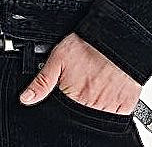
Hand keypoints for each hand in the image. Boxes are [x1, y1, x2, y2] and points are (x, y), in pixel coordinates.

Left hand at [19, 33, 140, 113]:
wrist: (116, 36)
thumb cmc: (88, 44)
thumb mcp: (58, 57)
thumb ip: (42, 81)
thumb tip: (26, 99)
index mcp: (72, 96)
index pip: (64, 109)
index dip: (65, 96)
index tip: (70, 86)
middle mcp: (90, 105)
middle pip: (80, 112)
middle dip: (80, 99)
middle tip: (85, 79)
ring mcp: (109, 107)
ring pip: (98, 115)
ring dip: (96, 102)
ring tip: (96, 80)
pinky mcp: (125, 106)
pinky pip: (117, 115)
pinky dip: (112, 104)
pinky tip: (109, 87)